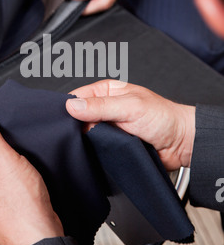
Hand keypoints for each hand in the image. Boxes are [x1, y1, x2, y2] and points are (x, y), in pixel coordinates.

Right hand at [66, 80, 195, 170]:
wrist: (181, 144)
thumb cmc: (163, 118)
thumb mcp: (130, 107)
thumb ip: (101, 106)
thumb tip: (72, 105)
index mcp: (107, 91)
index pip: (79, 96)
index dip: (70, 107)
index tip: (64, 118)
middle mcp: (105, 108)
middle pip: (79, 117)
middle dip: (77, 126)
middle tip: (83, 133)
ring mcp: (107, 128)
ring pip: (85, 135)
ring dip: (87, 140)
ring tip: (94, 142)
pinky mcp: (111, 145)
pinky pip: (95, 149)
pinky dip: (94, 152)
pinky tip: (96, 153)